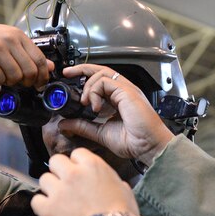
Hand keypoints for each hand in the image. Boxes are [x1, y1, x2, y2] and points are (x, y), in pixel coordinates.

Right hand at [0, 22, 52, 87]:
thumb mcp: (6, 43)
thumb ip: (27, 54)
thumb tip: (51, 66)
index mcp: (17, 35)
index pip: (40, 60)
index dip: (42, 76)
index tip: (39, 84)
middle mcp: (7, 39)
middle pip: (29, 72)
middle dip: (24, 82)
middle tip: (13, 80)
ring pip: (14, 78)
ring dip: (6, 82)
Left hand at [32, 148, 138, 215]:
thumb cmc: (122, 214)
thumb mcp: (123, 189)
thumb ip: (108, 179)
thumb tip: (106, 182)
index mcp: (92, 165)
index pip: (76, 154)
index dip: (78, 164)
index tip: (81, 175)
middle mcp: (72, 173)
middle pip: (55, 161)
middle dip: (59, 171)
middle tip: (66, 185)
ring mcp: (58, 190)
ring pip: (44, 179)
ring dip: (50, 188)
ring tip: (59, 201)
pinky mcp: (47, 209)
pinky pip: (36, 200)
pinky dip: (42, 206)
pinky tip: (51, 212)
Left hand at [57, 64, 173, 166]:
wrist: (149, 146)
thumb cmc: (135, 142)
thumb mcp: (100, 133)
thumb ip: (83, 126)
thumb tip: (65, 124)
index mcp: (118, 99)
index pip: (100, 81)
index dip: (84, 77)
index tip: (70, 79)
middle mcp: (123, 91)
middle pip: (100, 71)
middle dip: (81, 69)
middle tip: (67, 73)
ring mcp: (126, 89)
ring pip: (101, 74)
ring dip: (88, 87)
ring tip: (85, 103)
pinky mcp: (126, 91)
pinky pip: (105, 81)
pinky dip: (95, 91)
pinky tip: (95, 106)